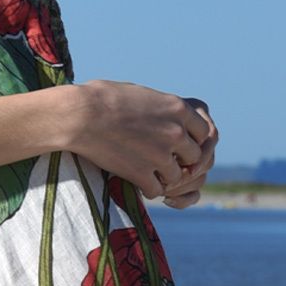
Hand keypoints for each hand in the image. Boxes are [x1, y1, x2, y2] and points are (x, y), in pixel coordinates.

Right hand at [66, 80, 217, 207]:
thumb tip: (165, 114)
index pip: (205, 133)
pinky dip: (148, 189)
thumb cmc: (104, 98)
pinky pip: (156, 190)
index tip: (180, 144)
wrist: (81, 115)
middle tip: (165, 161)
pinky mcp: (142, 174)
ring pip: (178, 177)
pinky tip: (137, 181)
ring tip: (149, 173)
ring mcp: (160, 155)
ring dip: (165, 177)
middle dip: (182, 161)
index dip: (192, 141)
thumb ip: (162, 109)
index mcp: (178, 109)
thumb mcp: (144, 95)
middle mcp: (175, 133)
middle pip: (196, 157)